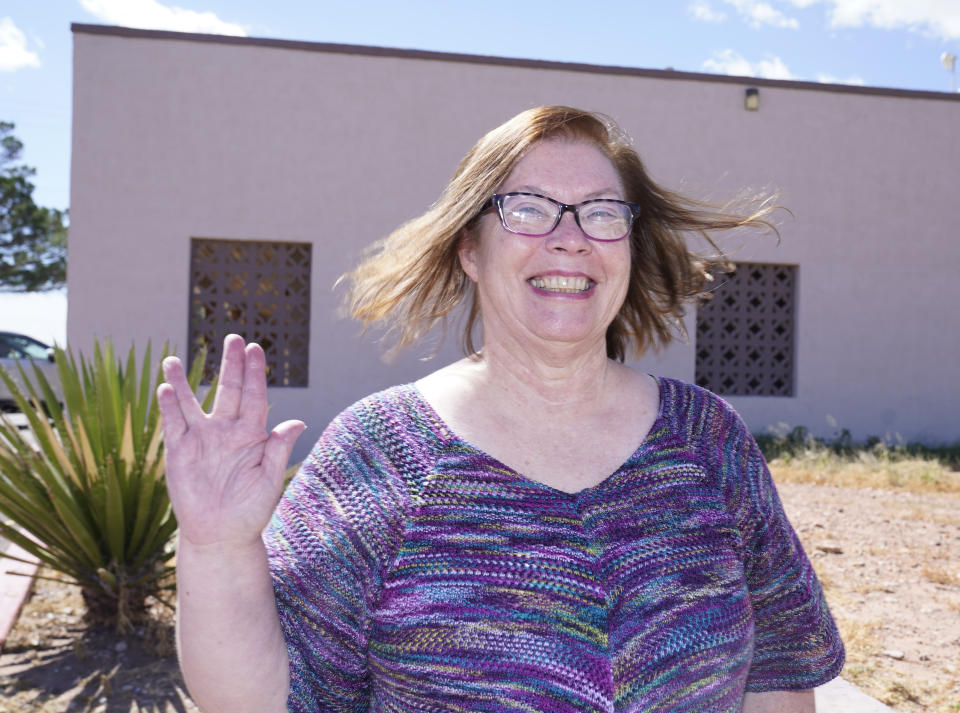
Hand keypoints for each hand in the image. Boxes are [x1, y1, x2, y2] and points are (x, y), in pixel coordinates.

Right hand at [156, 334, 305, 547]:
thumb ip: (278, 449)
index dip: (256, 373)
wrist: (222, 535)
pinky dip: (169, 406)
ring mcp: (201, 439)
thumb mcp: (269, 479)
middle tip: (234, 338)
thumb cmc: (250, 509)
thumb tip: (297, 421)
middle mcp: (226, 430)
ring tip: (173, 358)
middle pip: (229, 390)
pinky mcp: (179, 451)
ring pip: (192, 402)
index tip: (257, 349)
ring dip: (183, 380)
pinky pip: (173, 424)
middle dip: (231, 365)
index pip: (255, 396)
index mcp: (252, 435)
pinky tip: (165, 387)